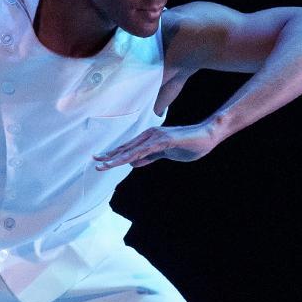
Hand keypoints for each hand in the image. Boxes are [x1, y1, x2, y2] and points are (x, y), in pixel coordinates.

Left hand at [94, 121, 218, 169]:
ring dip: (117, 158)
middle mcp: (149, 135)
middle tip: (94, 162)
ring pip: (132, 150)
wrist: (207, 136)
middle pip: (126, 148)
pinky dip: (134, 156)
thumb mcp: (165, 153)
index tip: (100, 160)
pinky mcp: (164, 140)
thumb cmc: (189, 144)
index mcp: (149, 139)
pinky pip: (146, 150)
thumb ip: (150, 156)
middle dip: (110, 156)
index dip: (114, 154)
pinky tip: (124, 161)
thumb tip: (134, 162)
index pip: (128, 148)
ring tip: (104, 165)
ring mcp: (156, 137)